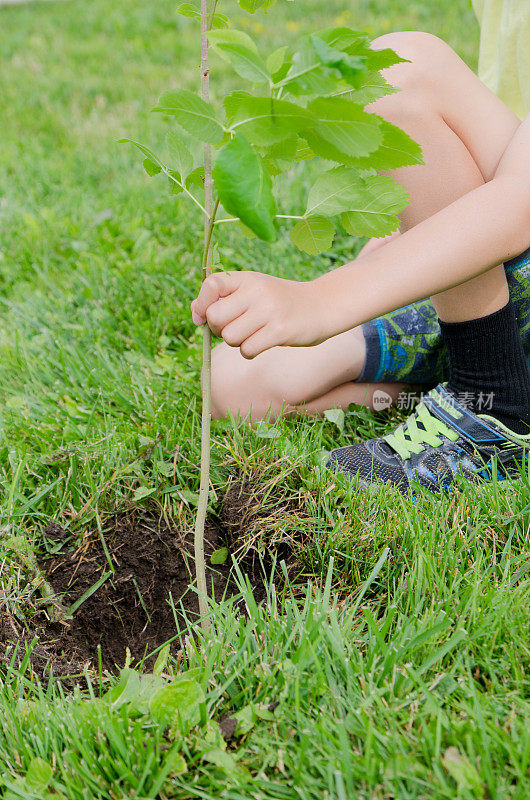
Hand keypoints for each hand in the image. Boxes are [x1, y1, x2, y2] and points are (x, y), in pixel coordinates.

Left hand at [190, 271, 324, 357]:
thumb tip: (195, 313)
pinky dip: (250, 352)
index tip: (205, 315)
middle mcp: (257, 290)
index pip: (211, 283)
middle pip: (215, 316)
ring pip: (229, 336)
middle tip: (234, 328)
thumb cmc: (280, 302)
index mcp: (247, 278)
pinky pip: (247, 349)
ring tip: (253, 335)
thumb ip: (223, 299)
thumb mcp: (252, 292)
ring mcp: (269, 310)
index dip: (202, 303)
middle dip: (218, 329)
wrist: (322, 306)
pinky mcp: (280, 330)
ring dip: (236, 342)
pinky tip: (262, 343)